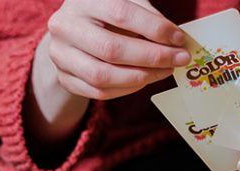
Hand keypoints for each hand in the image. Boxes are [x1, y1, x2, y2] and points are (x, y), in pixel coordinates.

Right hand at [45, 0, 188, 99]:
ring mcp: (60, 55)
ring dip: (141, 77)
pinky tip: (145, 80)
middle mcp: (65, 27)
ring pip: (102, 76)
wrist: (71, 30)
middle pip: (111, 49)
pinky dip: (127, 89)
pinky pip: (98, 92)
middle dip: (152, 57)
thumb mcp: (125, 2)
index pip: (121, 14)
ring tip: (164, 71)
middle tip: (179, 59)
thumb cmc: (105, 13)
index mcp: (82, 0)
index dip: (154, 28)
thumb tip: (176, 41)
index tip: (179, 39)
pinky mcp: (64, 78)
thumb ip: (148, 17)